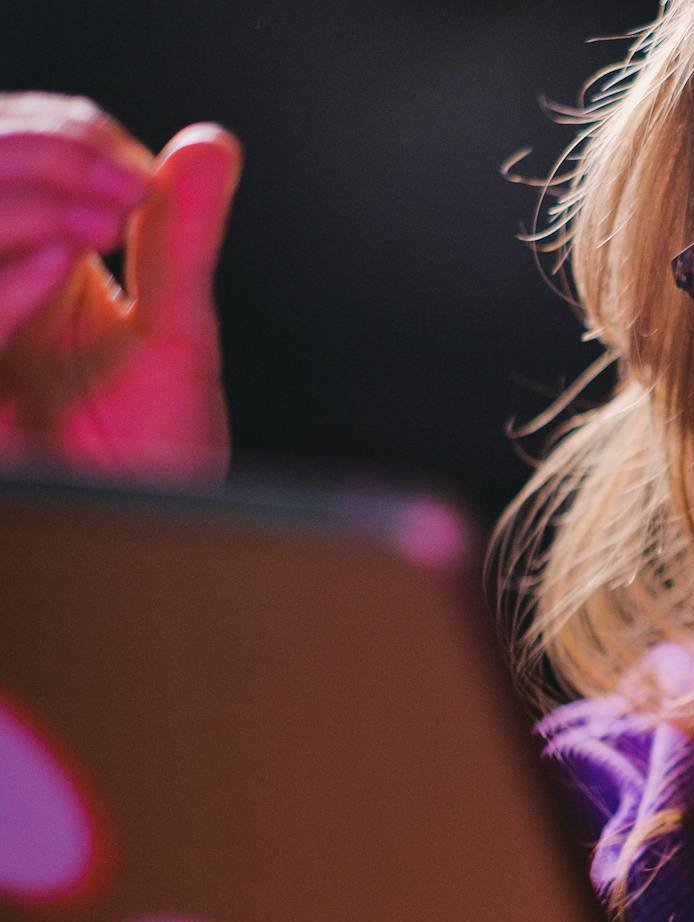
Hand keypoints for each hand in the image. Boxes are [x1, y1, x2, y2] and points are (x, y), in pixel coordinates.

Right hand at [0, 92, 239, 481]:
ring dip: (23, 200)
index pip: (15, 153)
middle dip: (38, 156)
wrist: (145, 546)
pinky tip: (62, 260)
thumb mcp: (178, 334)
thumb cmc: (157, 456)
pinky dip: (6, 280)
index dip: (63, 140)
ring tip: (100, 224)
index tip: (134, 174)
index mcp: (36, 266)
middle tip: (122, 187)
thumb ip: (180, 240)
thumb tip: (210, 143)